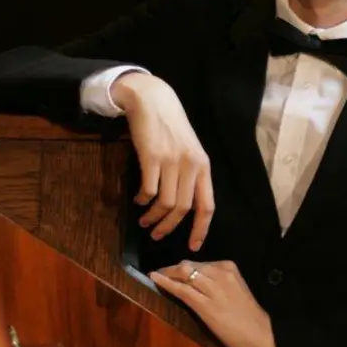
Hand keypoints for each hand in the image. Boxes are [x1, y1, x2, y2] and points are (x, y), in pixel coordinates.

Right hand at [113, 72, 214, 250]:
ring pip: (165, 203)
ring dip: (153, 217)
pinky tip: (139, 200)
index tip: (193, 246)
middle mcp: (191, 165)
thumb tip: (185, 207)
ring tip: (145, 220)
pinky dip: (143, 200)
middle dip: (169, 227)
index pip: (207, 205)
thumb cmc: (171, 127)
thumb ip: (191, 175)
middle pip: (183, 209)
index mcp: (204, 166)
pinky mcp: (152, 157)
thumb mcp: (189, 150)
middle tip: (156, 236)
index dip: (200, 229)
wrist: (154, 100)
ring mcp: (171, 161)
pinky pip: (149, 190)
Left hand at [150, 260, 274, 346]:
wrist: (261, 334)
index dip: (183, 267)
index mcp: (229, 268)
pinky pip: (181, 289)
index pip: (199, 263)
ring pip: (183, 273)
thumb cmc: (249, 316)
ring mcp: (212, 288)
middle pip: (188, 265)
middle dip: (171, 268)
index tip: (173, 270)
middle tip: (160, 273)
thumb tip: (197, 282)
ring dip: (166, 274)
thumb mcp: (235, 290)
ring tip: (156, 276)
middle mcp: (220, 273)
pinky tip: (154, 279)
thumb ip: (218, 283)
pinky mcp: (205, 304)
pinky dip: (165, 283)